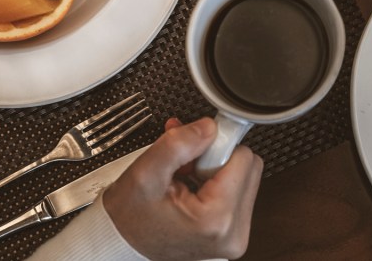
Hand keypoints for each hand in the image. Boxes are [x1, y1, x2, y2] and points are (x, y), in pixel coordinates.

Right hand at [103, 117, 263, 260]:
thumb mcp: (145, 173)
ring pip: (244, 177)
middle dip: (216, 160)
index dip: (215, 149)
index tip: (192, 155)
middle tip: (186, 170)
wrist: (122, 243)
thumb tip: (209, 127)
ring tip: (186, 183)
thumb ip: (179, 144)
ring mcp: (235, 236)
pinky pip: (238, 193)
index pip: (244, 158)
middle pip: (249, 167)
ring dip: (215, 172)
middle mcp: (234, 233)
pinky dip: (216, 185)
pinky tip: (192, 190)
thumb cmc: (130, 218)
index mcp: (217, 219)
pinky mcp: (233, 234)